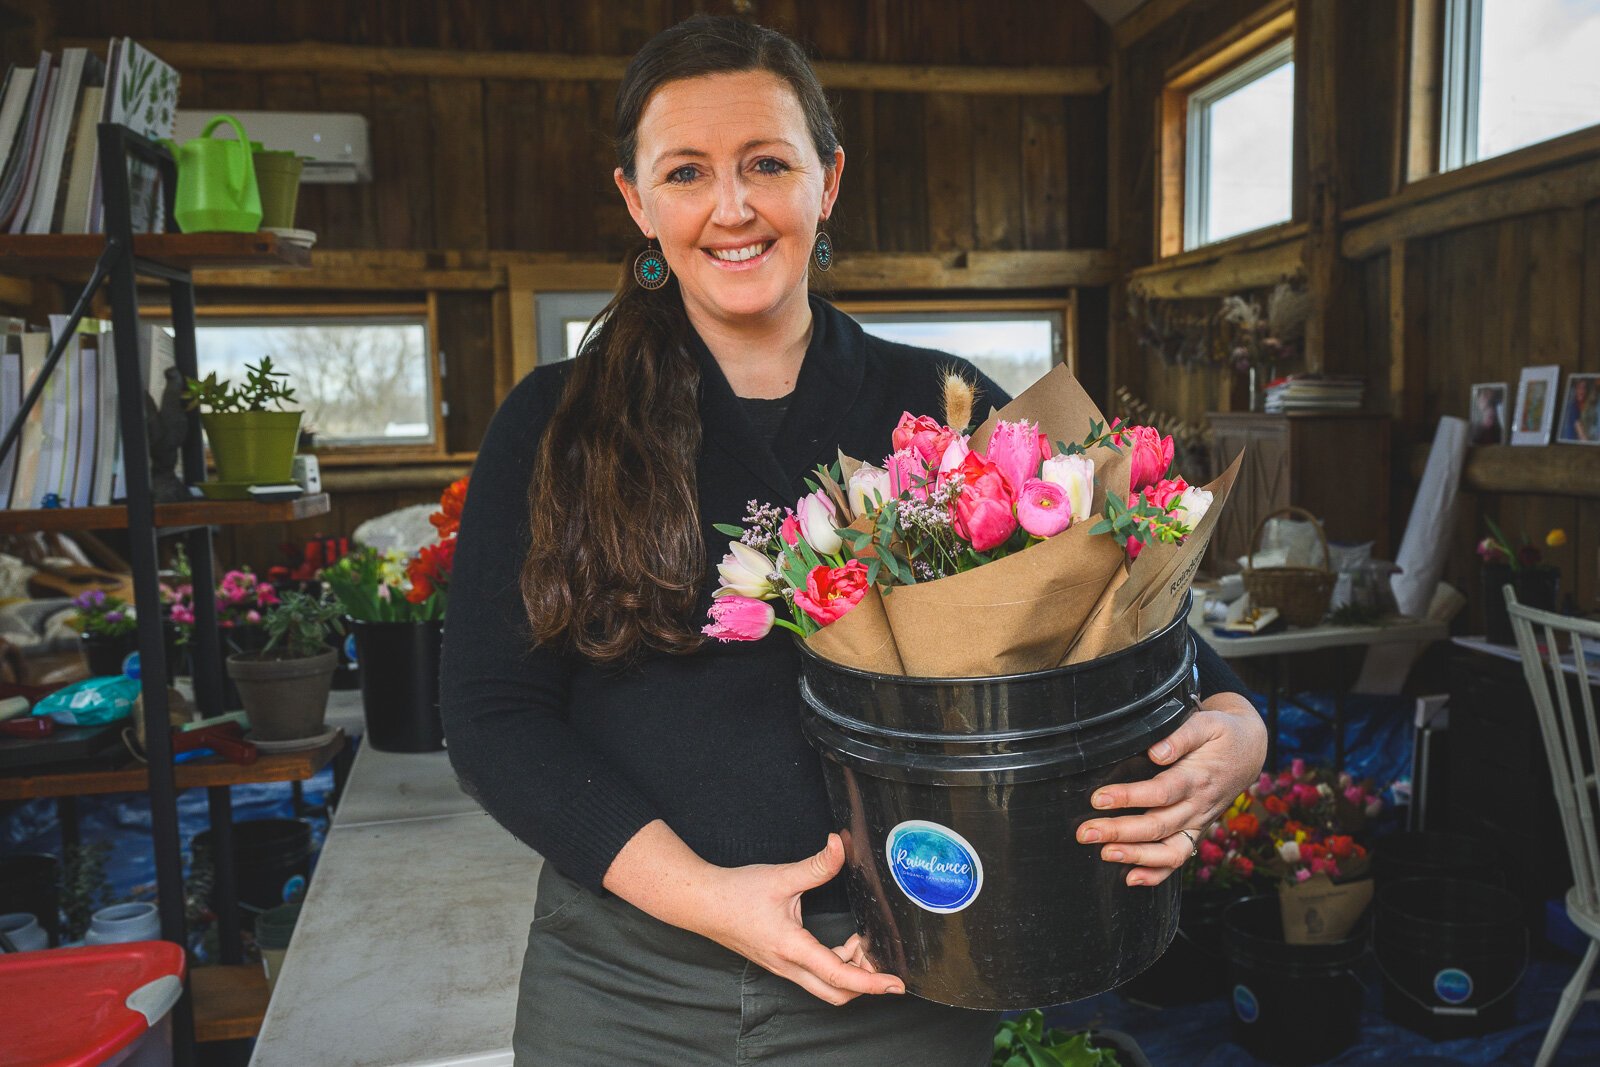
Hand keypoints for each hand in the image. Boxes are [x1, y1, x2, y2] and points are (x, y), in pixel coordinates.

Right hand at [693, 833, 903, 1005]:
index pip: (839, 976)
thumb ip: (817, 865)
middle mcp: (789, 966)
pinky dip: (835, 967)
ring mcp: (784, 969)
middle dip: (865, 981)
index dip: (871, 982)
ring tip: (860, 942)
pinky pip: (815, 977)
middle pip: (836, 994)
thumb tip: (840, 845)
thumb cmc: (737, 894)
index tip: (895, 984)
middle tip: (880, 956)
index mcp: (792, 948)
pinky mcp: (781, 964)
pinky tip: (841, 944)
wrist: (703, 904)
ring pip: (826, 988)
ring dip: (849, 972)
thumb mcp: (781, 876)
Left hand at [1076, 692, 1265, 886]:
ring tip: (1105, 854)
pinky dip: (1156, 873)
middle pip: (1158, 826)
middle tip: (1086, 832)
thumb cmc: (1222, 735)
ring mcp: (1197, 823)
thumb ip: (1180, 736)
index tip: (1099, 798)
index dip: (1129, 797)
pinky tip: (1131, 878)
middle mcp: (1197, 806)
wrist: (1250, 751)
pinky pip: (1178, 858)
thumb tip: (1156, 751)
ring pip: (1169, 850)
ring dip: (1135, 856)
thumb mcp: (1206, 724)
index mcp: (1197, 778)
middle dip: (1119, 832)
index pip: (1161, 793)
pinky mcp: (1195, 832)